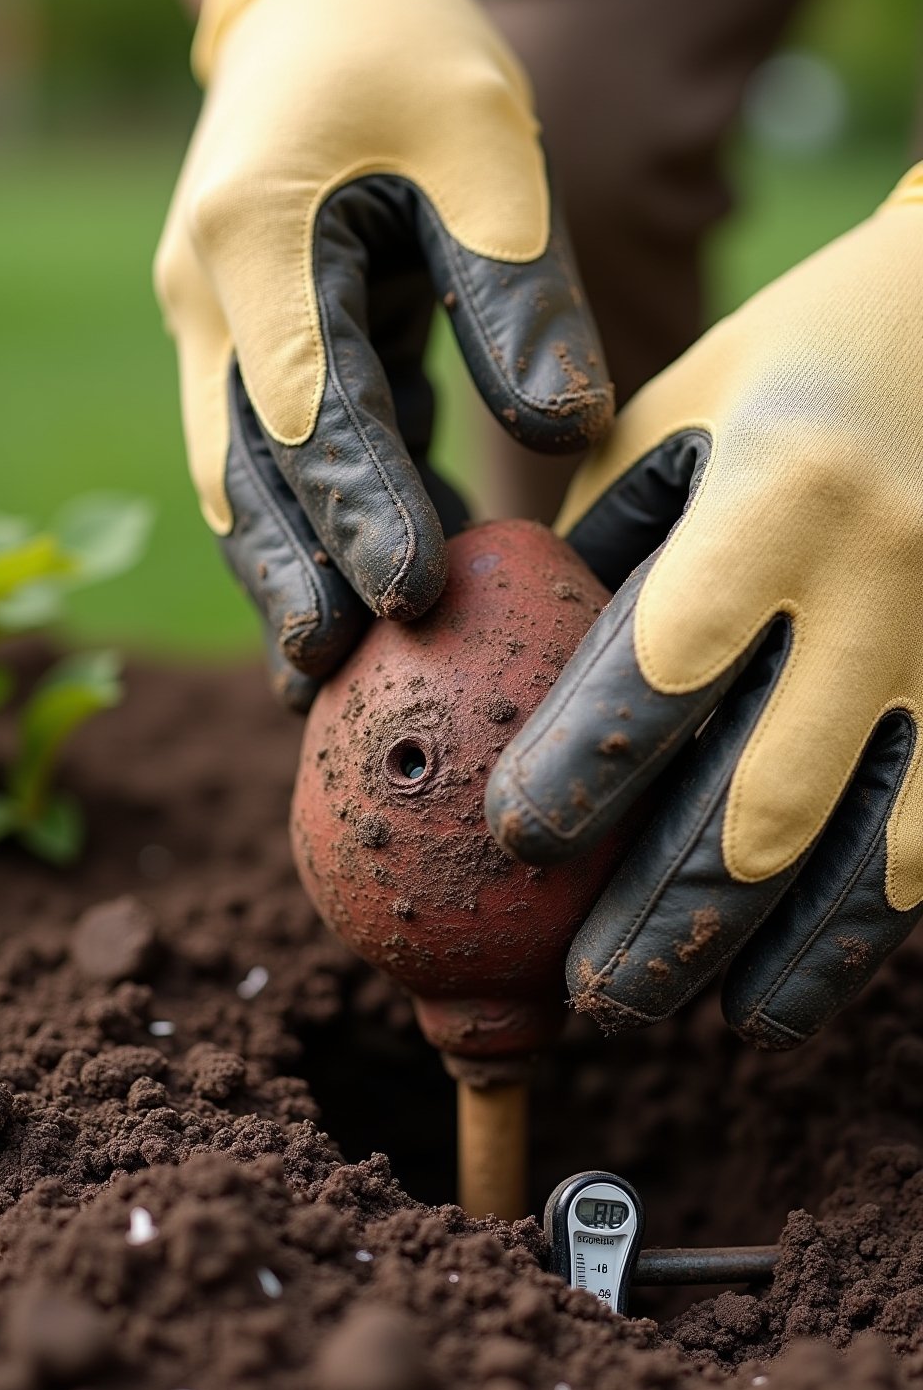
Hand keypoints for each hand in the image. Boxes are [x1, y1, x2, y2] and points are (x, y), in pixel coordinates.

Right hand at [156, 0, 610, 707]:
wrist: (316, 4)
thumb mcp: (484, 143)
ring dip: (289, 569)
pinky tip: (380, 582)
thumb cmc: (410, 57)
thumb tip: (566, 431)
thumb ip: (520, 289)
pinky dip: (329, 516)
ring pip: (244, 475)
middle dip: (289, 573)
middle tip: (333, 675)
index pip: (307, 402)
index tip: (414, 592)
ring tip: (333, 669)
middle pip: (242, 466)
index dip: (358, 506)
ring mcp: (217, 323)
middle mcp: (212, 295)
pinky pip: (283, 449)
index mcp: (259, 236)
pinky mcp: (252, 344)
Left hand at [487, 166, 922, 1047]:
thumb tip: (505, 689)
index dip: (580, 773)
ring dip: (764, 959)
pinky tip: (785, 993)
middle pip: (759, 801)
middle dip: (659, 919)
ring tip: (675, 1017)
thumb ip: (598, 550)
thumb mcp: (677, 421)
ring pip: (866, 855)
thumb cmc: (795, 372)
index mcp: (779, 494)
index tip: (509, 845)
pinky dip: (856, 941)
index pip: (660, 665)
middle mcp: (886, 584)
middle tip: (582, 994)